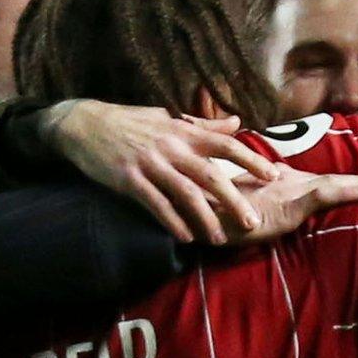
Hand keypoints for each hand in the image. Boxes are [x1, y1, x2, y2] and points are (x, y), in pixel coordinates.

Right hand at [43, 99, 280, 244]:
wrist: (83, 123)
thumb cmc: (129, 121)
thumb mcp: (168, 118)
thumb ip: (204, 125)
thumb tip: (237, 123)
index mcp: (183, 131)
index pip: (226, 144)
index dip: (251, 159)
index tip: (273, 176)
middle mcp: (171, 147)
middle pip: (211, 175)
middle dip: (234, 200)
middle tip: (253, 222)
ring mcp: (150, 163)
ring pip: (185, 193)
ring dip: (205, 219)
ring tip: (220, 239)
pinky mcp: (129, 179)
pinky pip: (155, 204)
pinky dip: (172, 221)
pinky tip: (185, 237)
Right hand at [218, 166, 357, 246]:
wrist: (196, 212)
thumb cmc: (212, 209)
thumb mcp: (237, 207)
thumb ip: (250, 203)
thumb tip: (254, 209)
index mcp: (278, 183)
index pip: (317, 184)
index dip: (343, 185)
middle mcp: (287, 183)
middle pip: (330, 183)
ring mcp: (288, 193)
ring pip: (333, 186)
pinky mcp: (287, 205)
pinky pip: (324, 196)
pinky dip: (346, 192)